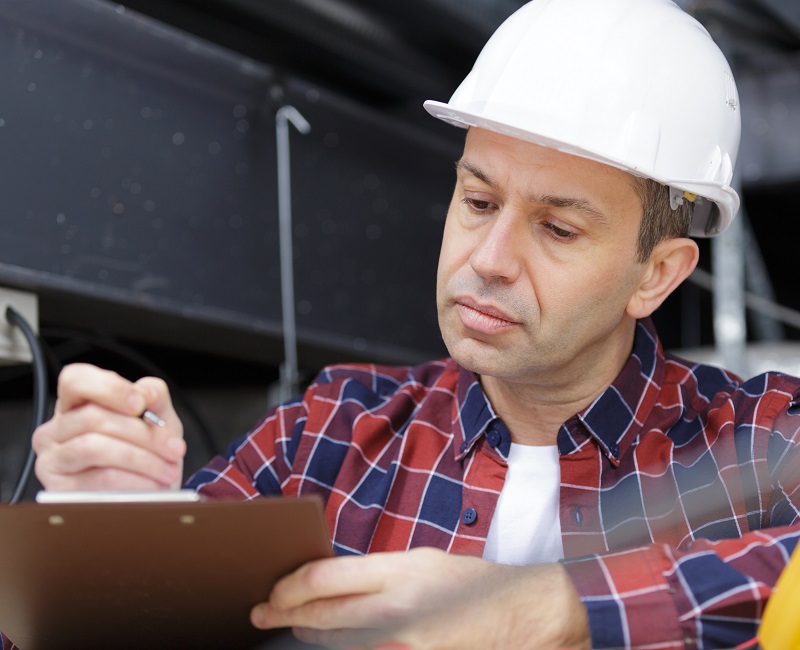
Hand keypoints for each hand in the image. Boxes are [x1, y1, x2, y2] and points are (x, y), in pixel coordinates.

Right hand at [33, 363, 185, 490]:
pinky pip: (99, 480)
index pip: (75, 380)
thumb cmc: (148, 451)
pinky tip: (153, 485)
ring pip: (93, 448)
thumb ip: (154, 396)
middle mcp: (56, 430)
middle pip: (93, 418)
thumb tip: (145, 394)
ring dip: (141, 459)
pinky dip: (134, 481)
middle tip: (174, 448)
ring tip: (168, 469)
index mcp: (77, 404)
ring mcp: (54, 461)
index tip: (140, 404)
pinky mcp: (61, 491)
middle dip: (143, 434)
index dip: (108, 389)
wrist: (149, 494)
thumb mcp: (158, 417)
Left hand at [250, 548, 589, 649]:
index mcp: (401, 571)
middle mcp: (398, 610)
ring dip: (312, 634)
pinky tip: (336, 643)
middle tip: (263, 614)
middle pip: (321, 616)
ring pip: (337, 644)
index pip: (323, 579)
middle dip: (286, 615)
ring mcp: (404, 646)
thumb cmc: (475, 584)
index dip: (289, 587)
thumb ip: (378, 575)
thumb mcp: (424, 563)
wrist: (527, 616)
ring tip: (294, 626)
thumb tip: (332, 586)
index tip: (274, 592)